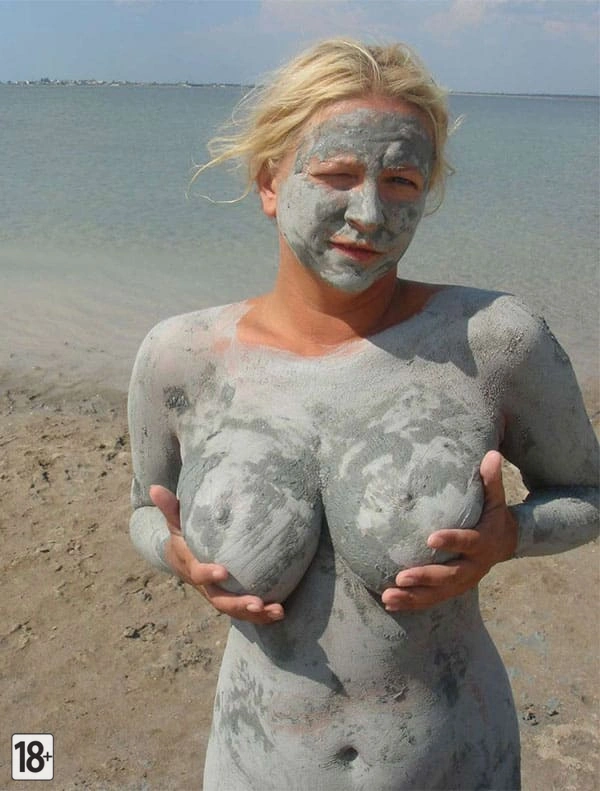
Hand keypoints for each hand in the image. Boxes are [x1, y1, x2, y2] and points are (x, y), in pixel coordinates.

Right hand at [149, 485, 284, 623]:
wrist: (182, 560)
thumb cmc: (183, 537)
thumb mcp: (176, 523)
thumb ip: (170, 508)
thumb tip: (155, 488)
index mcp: (192, 568)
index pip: (198, 573)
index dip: (208, 574)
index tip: (223, 571)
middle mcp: (206, 588)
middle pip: (220, 601)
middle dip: (238, 604)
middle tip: (257, 602)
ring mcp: (218, 596)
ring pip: (235, 611)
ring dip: (256, 614)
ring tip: (276, 611)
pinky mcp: (231, 600)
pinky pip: (246, 612)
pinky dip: (263, 615)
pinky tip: (280, 612)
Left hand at [381, 451, 518, 611]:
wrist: (505, 543)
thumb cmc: (493, 515)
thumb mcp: (496, 498)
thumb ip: (491, 480)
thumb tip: (491, 455)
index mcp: (484, 543)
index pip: (468, 542)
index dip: (452, 540)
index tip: (430, 538)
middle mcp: (474, 567)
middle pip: (450, 576)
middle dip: (425, 578)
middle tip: (401, 576)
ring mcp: (463, 582)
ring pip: (437, 594)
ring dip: (412, 597)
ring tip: (388, 596)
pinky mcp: (453, 590)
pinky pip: (431, 599)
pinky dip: (411, 603)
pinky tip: (389, 602)